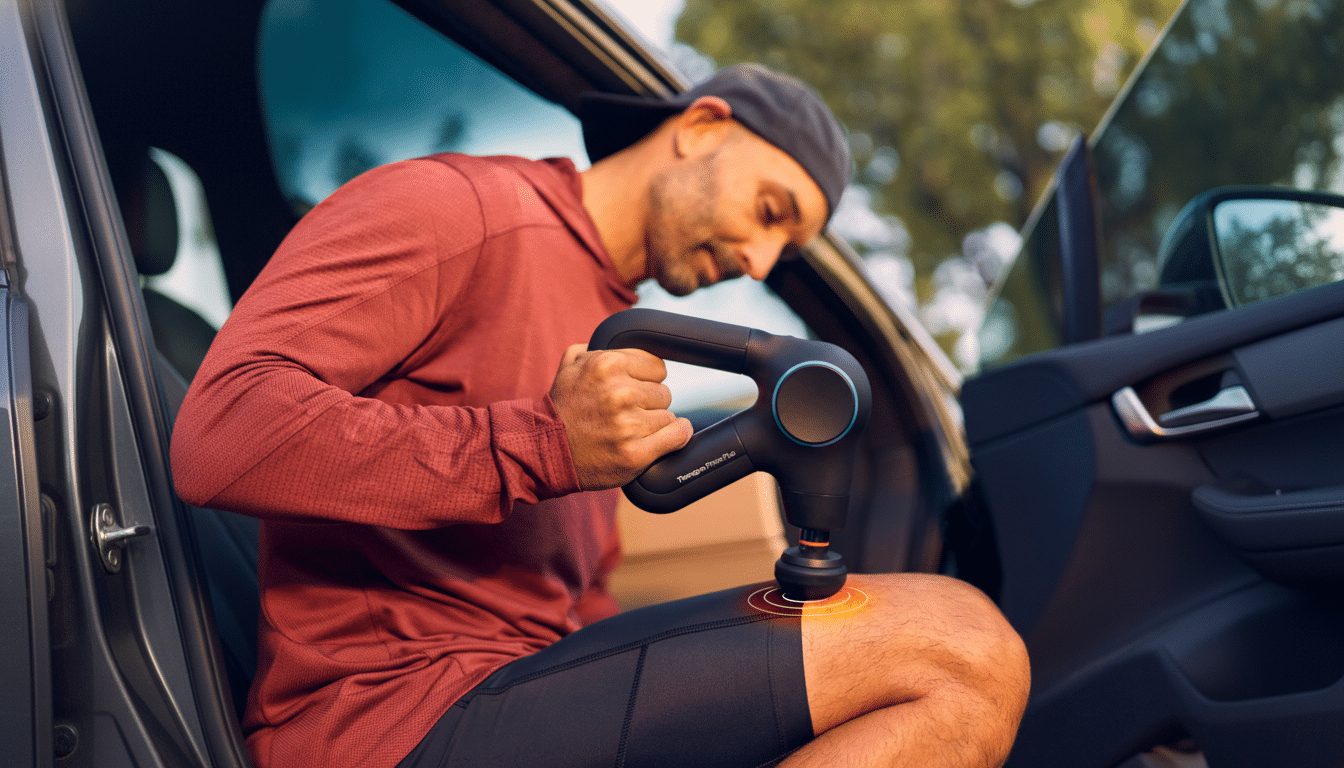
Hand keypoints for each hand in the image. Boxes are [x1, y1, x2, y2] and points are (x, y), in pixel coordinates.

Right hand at [550, 344, 692, 489]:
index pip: (656, 366)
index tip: (634, 390)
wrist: (545, 451)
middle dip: (648, 402)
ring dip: (654, 423)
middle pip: (663, 392)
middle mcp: (619, 393)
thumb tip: (625, 338)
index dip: (645, 379)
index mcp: (606, 365)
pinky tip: (667, 435)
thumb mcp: (570, 366)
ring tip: (630, 430)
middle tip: (626, 413)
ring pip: (668, 415)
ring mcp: (628, 425)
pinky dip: (677, 435)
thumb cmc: (562, 408)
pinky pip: (677, 435)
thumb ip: (597, 348)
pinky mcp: (635, 453)